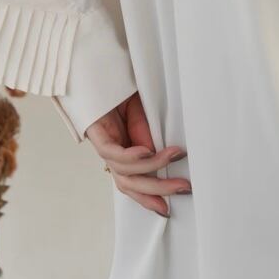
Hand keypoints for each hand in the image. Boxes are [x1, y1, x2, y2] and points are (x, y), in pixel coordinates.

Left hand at [85, 90, 190, 216]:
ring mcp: (103, 144)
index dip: (148, 198)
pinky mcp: (95, 133)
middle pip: (130, 183)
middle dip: (157, 190)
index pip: (133, 182)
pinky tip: (147, 151)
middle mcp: (112, 153)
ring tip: (174, 156)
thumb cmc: (122, 91)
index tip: (167, 209)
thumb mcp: (144, 116)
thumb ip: (150, 136)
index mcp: (123, 151)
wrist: (99, 69)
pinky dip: (132, 156)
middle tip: (183, 188)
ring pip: (124, 172)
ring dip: (152, 167)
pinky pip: (113, 153)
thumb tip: (160, 159)